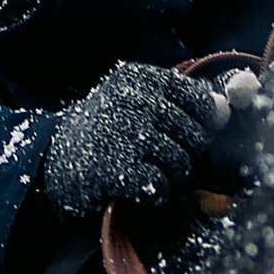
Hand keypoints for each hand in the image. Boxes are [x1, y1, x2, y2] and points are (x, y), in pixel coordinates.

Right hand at [39, 62, 232, 222]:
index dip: (200, 122)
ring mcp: (123, 134)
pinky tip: (137, 189)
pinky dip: (155, 195)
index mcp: (137, 78)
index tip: (181, 133)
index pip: (197, 99)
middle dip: (183, 155)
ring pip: (181, 163)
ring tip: (145, 172)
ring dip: (170, 177)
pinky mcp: (116, 169)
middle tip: (155, 159)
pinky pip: (161, 186)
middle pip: (195, 136)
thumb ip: (178, 101)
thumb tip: (225, 109)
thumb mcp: (131, 101)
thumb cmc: (101, 130)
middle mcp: (132, 100)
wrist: (48, 159)